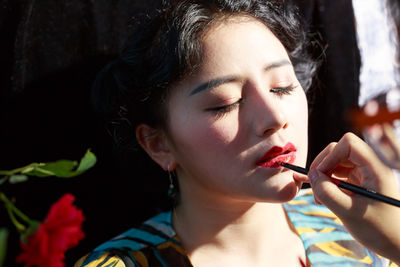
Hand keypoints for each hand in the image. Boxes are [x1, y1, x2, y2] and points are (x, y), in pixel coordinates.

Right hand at [308, 132, 399, 263]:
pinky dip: (328, 184)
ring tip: (319, 196)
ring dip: (324, 176)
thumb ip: (327, 193)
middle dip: (323, 165)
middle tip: (314, 185)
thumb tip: (312, 176)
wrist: (396, 245)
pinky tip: (324, 199)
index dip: (330, 155)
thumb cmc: (380, 231)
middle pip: (340, 150)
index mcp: (376, 169)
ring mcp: (365, 174)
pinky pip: (338, 174)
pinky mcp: (359, 183)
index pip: (349, 144)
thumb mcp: (349, 213)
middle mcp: (371, 167)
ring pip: (337, 162)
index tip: (320, 174)